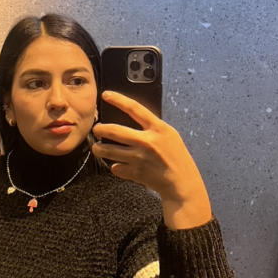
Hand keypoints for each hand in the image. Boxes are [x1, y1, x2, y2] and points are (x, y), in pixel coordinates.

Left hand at [91, 90, 211, 228]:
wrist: (181, 182)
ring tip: (97, 148)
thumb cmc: (176, 158)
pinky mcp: (135, 172)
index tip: (106, 95)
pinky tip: (118, 165)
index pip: (134, 108)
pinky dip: (115, 167)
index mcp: (158, 129)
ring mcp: (139, 158)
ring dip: (99, 149)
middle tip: (96, 129)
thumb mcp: (169, 135)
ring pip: (109, 151)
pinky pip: (116, 168)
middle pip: (114, 131)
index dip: (118, 100)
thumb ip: (152, 128)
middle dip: (100, 129)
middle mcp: (147, 142)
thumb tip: (131, 120)